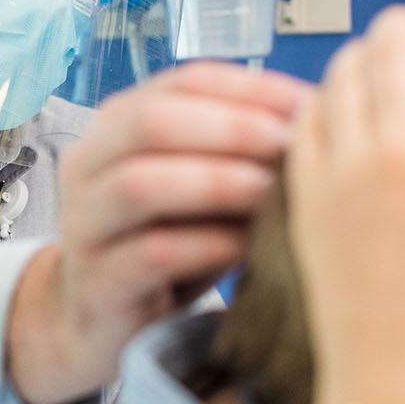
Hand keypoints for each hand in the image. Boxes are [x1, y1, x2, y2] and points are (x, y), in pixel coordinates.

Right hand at [6, 61, 309, 403]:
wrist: (101, 323)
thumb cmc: (164, 243)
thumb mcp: (200, 187)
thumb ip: (237, 151)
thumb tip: (321, 120)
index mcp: (118, 122)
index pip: (187, 81)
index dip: (254, 88)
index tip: (313, 105)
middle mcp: (90, 163)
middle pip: (153, 121)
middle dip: (234, 128)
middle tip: (294, 147)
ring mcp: (84, 222)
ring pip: (141, 183)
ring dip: (217, 182)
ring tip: (273, 193)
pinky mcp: (97, 282)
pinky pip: (150, 253)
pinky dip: (206, 245)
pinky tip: (247, 247)